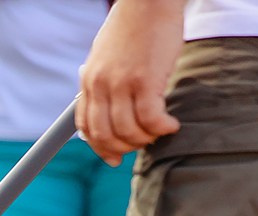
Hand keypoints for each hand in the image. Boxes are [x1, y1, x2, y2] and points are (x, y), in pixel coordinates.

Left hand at [78, 0, 184, 165]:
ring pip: (128, 130)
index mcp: (90, 80)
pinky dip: (161, 128)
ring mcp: (122, 83)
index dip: (100, 147)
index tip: (114, 157)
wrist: (149, 1)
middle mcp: (102, 85)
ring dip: (146, 139)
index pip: (87, 126)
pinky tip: (171, 125)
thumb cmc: (133, 26)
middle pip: (106, 134)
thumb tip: (103, 103)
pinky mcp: (146, 79)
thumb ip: (102, 80)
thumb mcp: (105, 55)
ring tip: (159, 132)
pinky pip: (150, 118)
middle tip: (143, 144)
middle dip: (124, 148)